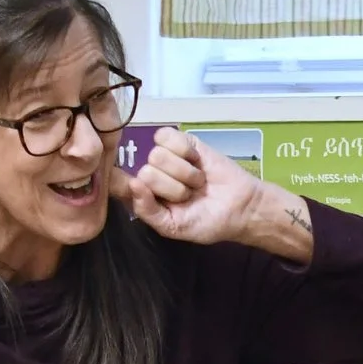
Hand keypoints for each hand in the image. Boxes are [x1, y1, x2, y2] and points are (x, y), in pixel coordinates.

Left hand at [115, 126, 312, 259]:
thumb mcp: (173, 227)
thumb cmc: (207, 221)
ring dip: (183, 172)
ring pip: (157, 155)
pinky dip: (184, 151)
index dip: (135, 189)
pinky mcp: (181, 141)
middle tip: (190, 195)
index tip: (156, 199)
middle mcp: (151, 174)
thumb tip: (134, 183)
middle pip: (145, 172)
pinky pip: (167, 136)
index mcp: (144, 196)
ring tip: (197, 182)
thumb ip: (147, 211)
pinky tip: (196, 161)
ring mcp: (165, 156)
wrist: (240, 207)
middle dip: (173, 188)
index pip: (122, 186)